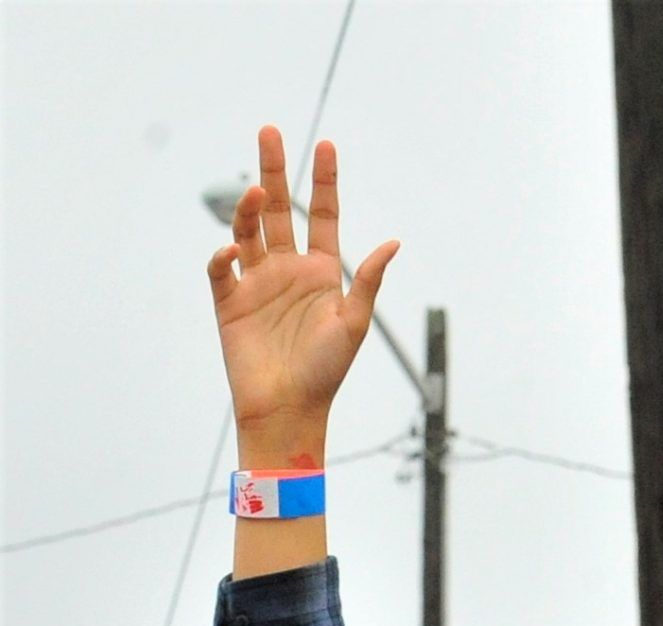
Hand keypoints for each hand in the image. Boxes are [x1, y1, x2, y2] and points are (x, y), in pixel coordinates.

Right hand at [207, 128, 396, 458]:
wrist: (291, 409)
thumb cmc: (327, 372)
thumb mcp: (354, 323)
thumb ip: (368, 282)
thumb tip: (393, 243)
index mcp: (321, 272)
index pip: (321, 216)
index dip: (323, 181)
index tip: (326, 145)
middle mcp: (287, 270)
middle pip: (279, 210)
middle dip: (274, 170)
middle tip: (270, 131)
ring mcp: (256, 282)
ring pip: (247, 230)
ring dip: (248, 209)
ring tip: (255, 194)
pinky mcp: (229, 301)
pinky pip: (221, 269)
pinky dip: (223, 255)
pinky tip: (232, 249)